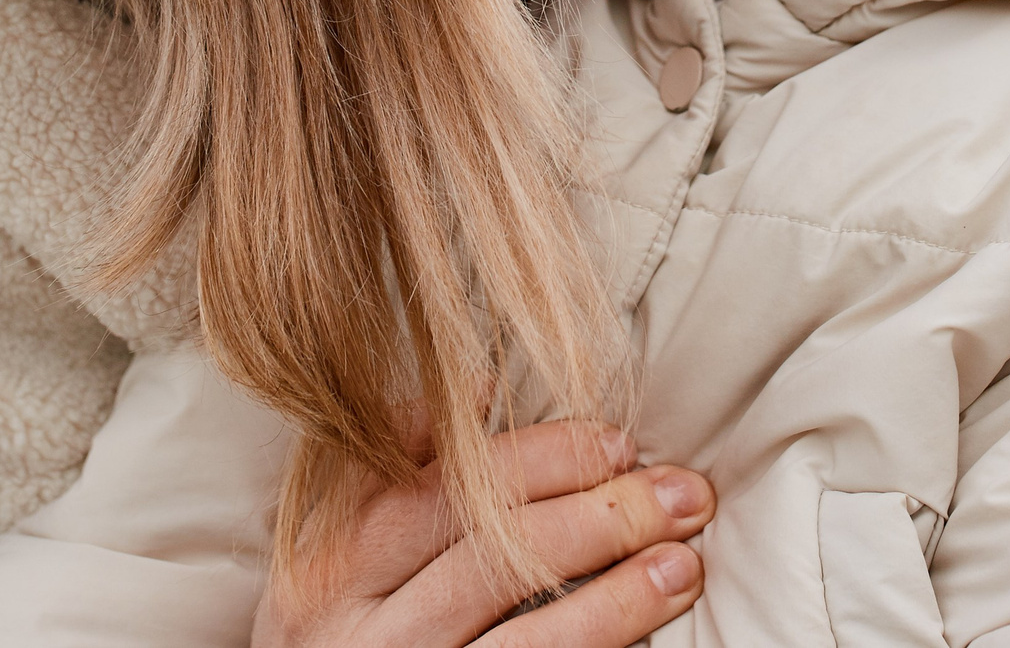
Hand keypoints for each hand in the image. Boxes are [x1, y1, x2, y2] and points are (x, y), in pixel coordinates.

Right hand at [253, 420, 713, 647]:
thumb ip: (396, 468)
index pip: (442, 489)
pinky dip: (594, 645)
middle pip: (488, 554)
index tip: (615, 444)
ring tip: (681, 564)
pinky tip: (645, 631)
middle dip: (596, 514)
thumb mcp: (336, 555)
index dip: (539, 460)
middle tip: (676, 494)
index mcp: (327, 563)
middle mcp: (355, 627)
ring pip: (520, 633)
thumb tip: (479, 388)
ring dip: (615, 594)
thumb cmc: (340, 635)